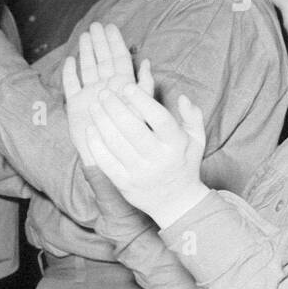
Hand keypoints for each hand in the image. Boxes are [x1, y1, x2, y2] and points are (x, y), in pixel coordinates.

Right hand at [62, 23, 153, 167]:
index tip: (112, 27)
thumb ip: (144, 87)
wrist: (116, 158)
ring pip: (88, 69)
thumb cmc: (135, 137)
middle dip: (100, 42)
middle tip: (97, 25)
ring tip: (86, 36)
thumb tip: (147, 63)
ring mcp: (91, 96)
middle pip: (103, 60)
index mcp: (123, 87)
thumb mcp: (144, 110)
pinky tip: (70, 60)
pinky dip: (70, 73)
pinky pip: (72, 85)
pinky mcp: (76, 106)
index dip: (115, 43)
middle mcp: (107, 89)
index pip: (119, 60)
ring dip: (87, 52)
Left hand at [81, 84, 208, 227]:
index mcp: (177, 145)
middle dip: (115, 107)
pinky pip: (105, 161)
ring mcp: (140, 172)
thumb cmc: (184, 163)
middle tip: (104, 92)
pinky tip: (91, 129)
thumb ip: (192, 116)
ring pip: (115, 142)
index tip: (127, 86)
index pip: (159, 118)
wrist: (176, 202)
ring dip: (101, 121)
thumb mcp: (197, 140)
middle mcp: (159, 159)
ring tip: (94, 105)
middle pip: (132, 127)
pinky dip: (95, 143)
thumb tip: (182, 97)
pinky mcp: (124, 183)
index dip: (141, 100)